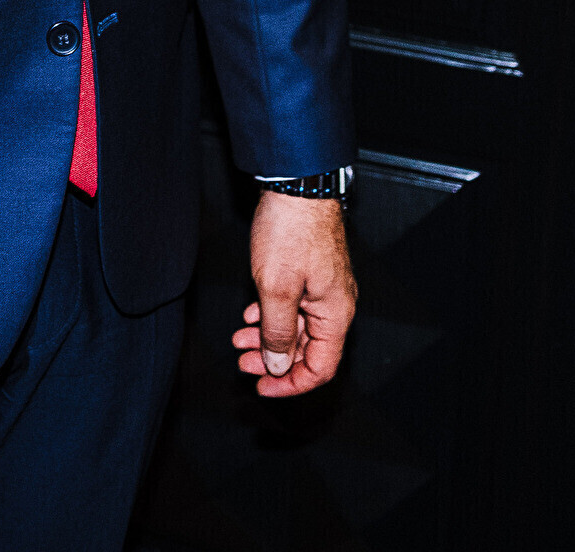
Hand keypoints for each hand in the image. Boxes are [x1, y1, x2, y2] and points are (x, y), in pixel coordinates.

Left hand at [235, 190, 354, 396]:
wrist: (296, 185)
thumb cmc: (291, 230)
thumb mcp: (276, 289)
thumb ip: (277, 332)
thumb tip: (279, 366)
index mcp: (335, 314)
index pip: (321, 368)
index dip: (291, 385)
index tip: (263, 388)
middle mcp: (335, 305)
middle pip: (308, 351)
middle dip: (273, 361)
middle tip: (243, 364)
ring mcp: (324, 289)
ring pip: (298, 328)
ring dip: (267, 338)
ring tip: (239, 339)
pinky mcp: (311, 273)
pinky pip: (295, 307)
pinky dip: (271, 316)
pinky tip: (250, 315)